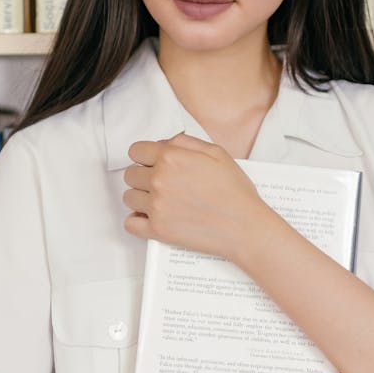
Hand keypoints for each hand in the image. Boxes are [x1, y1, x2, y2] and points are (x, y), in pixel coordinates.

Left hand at [122, 133, 268, 260]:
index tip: (152, 163)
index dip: (145, 156)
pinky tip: (151, 217)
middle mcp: (159, 180)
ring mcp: (156, 206)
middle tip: (161, 183)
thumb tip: (163, 144)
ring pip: (128, 197)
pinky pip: (130, 223)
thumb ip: (185, 142)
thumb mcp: (216, 153)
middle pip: (130, 174)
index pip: (136, 151)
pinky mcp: (158, 230)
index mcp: (171, 158)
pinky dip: (137, 221)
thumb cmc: (234, 191)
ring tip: (159, 200)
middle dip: (142, 176)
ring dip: (140, 197)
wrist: (244, 226)